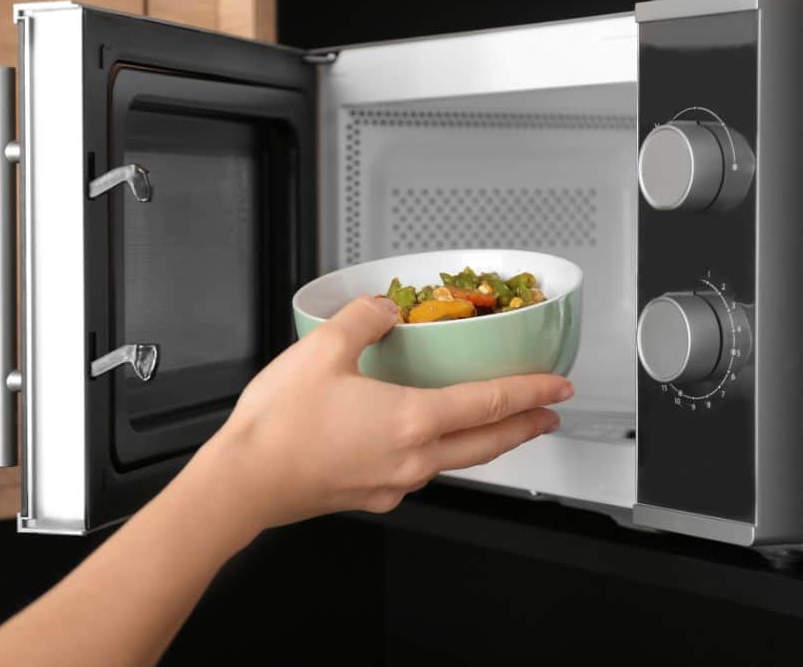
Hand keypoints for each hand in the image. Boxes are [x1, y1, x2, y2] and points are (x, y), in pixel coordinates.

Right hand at [188, 295, 572, 533]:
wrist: (244, 481)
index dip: (531, 391)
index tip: (559, 386)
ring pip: (456, 461)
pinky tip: (423, 442)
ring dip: (486, 443)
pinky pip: (419, 473)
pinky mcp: (370, 496)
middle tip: (549, 415)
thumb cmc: (279, 426)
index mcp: (411, 420)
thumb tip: (384, 307)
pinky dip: (440, 454)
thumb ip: (363, 318)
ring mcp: (393, 483)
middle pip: (488, 444)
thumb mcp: (323, 349)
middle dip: (525, 426)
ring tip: (497, 427)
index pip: (491, 403)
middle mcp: (412, 459)